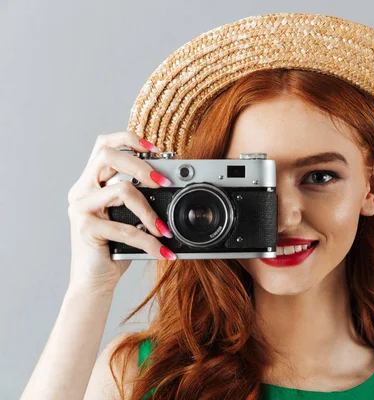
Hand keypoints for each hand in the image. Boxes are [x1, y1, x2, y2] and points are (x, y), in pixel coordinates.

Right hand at [66, 131, 175, 292]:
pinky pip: (125, 228)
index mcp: (91, 182)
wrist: (94, 282)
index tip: (156, 149)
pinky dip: (148, 240)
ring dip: (150, 210)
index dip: (129, 139)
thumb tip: (169, 182)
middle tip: (163, 182)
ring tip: (164, 229)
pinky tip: (161, 250)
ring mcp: (80, 208)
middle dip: (141, 164)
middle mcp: (81, 190)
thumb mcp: (128, 217)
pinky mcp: (85, 228)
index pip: (103, 144)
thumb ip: (138, 197)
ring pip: (122, 189)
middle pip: (107, 155)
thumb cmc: (114, 248)